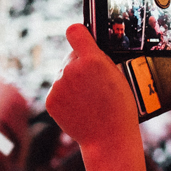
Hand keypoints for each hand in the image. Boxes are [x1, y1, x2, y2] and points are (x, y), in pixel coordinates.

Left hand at [45, 25, 139, 155]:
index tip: (81, 38)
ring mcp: (59, 85)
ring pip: (63, 76)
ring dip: (72, 84)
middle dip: (79, 66)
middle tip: (94, 84)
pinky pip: (57, 92)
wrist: (108, 138)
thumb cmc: (119, 108)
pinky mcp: (51, 100)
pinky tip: (79, 108)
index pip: (75, 31)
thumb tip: (86, 48)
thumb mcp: (119, 76)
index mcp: (93, 59)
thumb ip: (100, 59)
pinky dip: (65, 98)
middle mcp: (72, 69)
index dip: (78, 34)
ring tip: (89, 100)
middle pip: (70, 58)